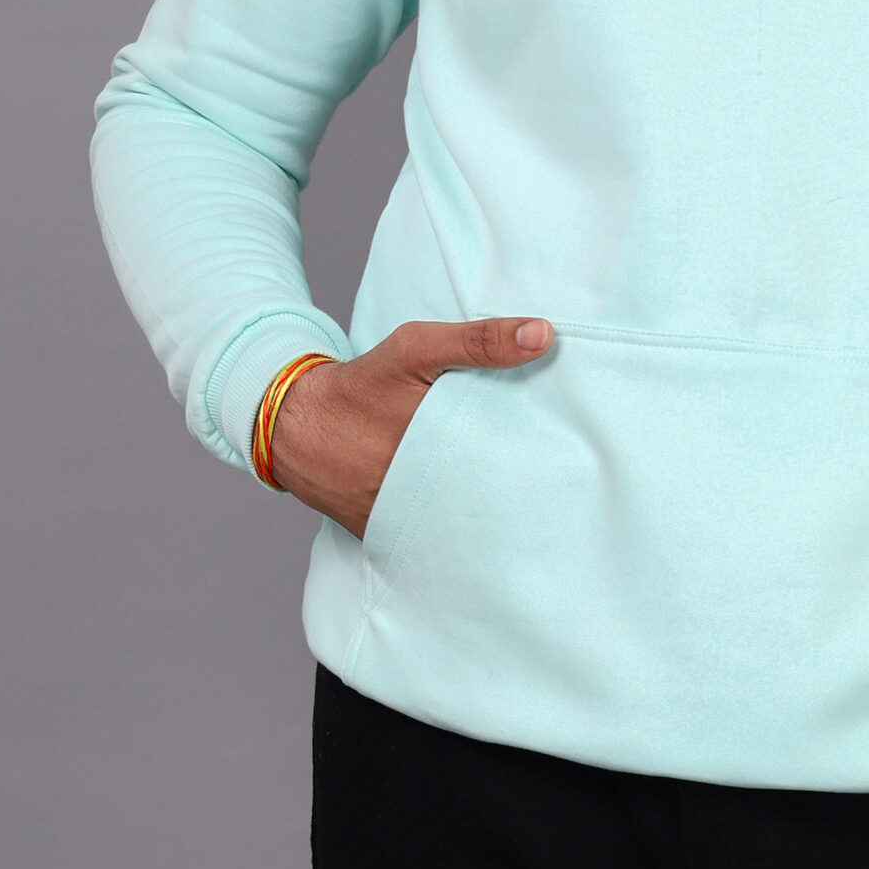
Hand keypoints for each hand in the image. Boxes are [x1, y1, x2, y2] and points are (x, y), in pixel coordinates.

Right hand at [265, 316, 554, 539]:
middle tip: (563, 475)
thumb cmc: (363, 384)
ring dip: (496, 507)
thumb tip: (544, 334)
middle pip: (495, 493)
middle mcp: (426, 490)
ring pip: (470, 517)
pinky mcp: (396, 534)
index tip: (572, 443)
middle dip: (524, 484)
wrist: (296, 428)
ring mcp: (410, 518)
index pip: (511, 458)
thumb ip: (478, 340)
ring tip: (536, 500)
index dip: (543, 453)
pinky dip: (460, 525)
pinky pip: (438, 532)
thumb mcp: (414, 349)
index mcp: (439, 445)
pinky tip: (488, 518)